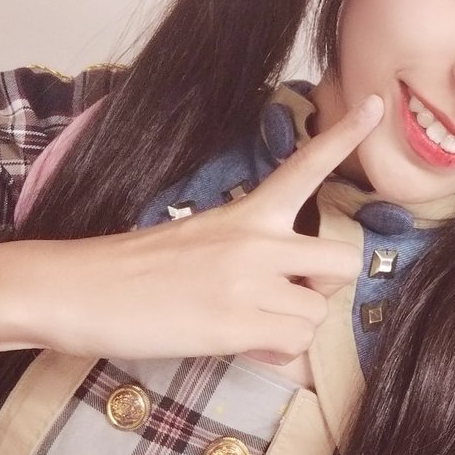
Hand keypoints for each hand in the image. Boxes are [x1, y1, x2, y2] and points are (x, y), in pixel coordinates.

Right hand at [0, 95, 382, 360]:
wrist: (78, 289)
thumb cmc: (134, 269)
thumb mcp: (200, 241)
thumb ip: (251, 255)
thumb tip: (283, 296)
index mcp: (248, 212)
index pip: (308, 165)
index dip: (346, 135)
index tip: (375, 102)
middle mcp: (258, 239)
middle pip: (345, 261)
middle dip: (323, 288)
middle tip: (283, 298)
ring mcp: (251, 280)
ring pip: (318, 313)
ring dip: (291, 328)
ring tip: (245, 326)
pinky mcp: (239, 322)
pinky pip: (295, 344)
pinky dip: (274, 352)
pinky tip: (239, 344)